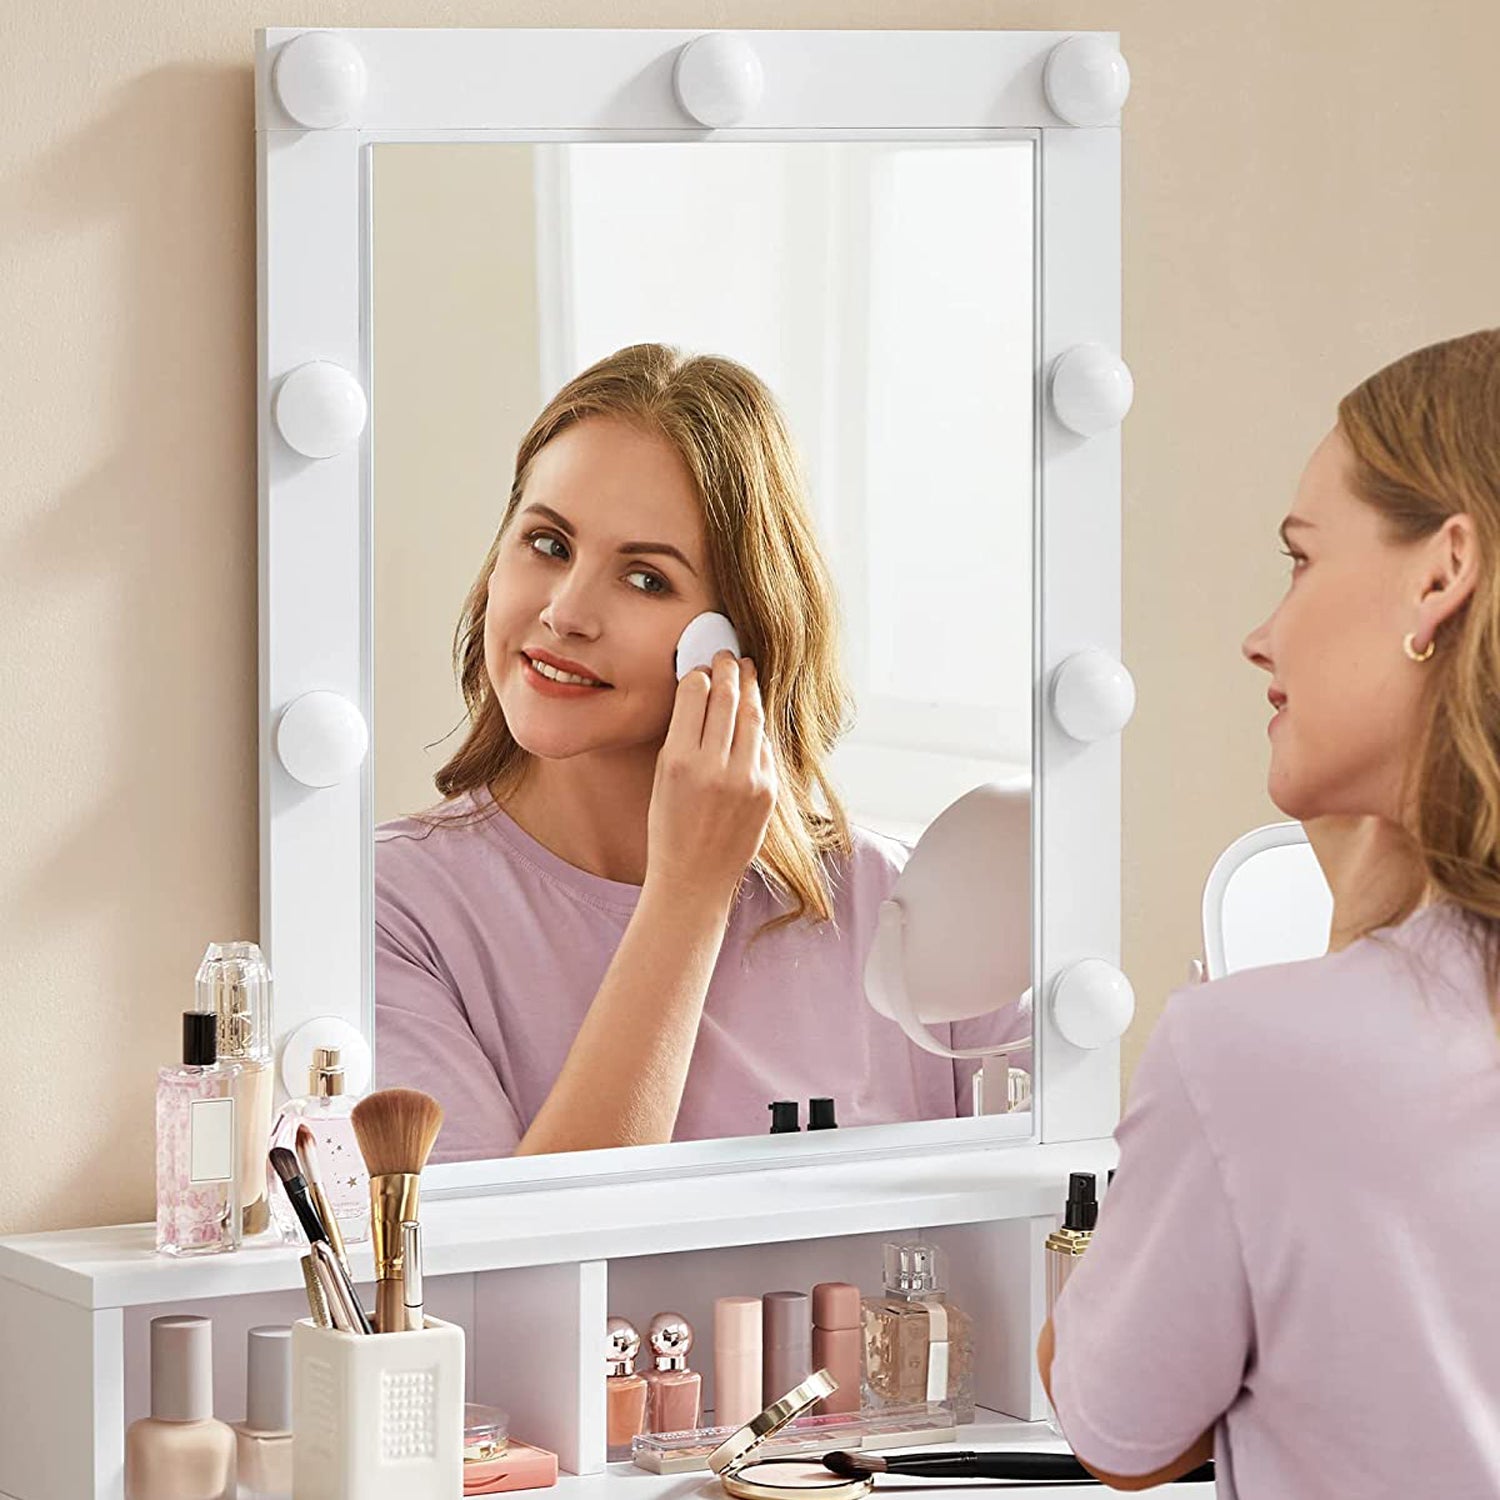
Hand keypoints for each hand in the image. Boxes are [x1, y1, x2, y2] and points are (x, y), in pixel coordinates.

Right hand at [646, 651, 777, 902]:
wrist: (694, 878)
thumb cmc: (670, 828)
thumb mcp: (662, 777)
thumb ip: (682, 735)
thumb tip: (700, 691)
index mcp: (679, 760)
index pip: (695, 694)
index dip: (700, 673)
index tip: (702, 665)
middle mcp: (715, 767)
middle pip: (728, 698)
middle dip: (728, 670)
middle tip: (728, 654)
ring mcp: (747, 779)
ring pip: (753, 717)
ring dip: (750, 689)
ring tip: (747, 670)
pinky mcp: (768, 792)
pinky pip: (765, 746)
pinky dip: (758, 727)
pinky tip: (753, 714)